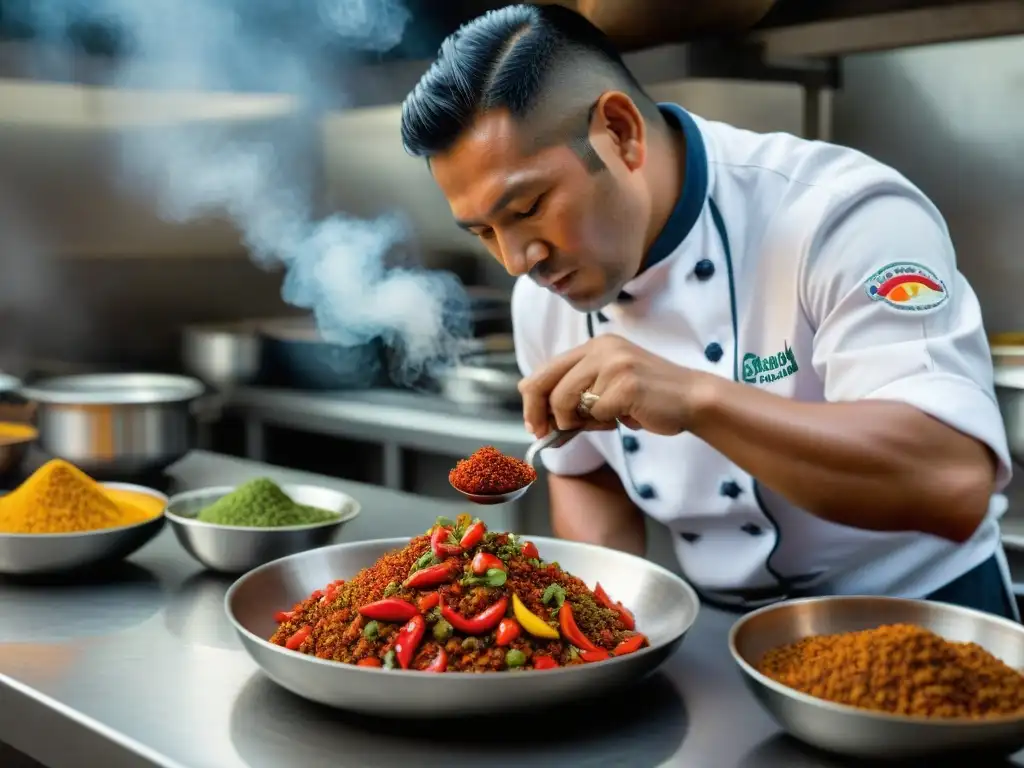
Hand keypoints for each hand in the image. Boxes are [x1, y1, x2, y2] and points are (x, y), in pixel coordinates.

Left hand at [517, 334, 708, 436]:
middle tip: (544, 434)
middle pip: (548, 384)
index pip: (546, 369)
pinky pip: (596, 413)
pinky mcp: (626, 383)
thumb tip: (538, 416)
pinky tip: (626, 418)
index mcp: (595, 346)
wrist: (692, 399)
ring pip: (567, 401)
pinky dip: (606, 423)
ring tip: (604, 422)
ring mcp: (614, 364)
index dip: (532, 399)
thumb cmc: (648, 397)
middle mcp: (601, 349)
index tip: (533, 423)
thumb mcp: (608, 384)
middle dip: (541, 414)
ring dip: (578, 421)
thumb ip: (578, 391)